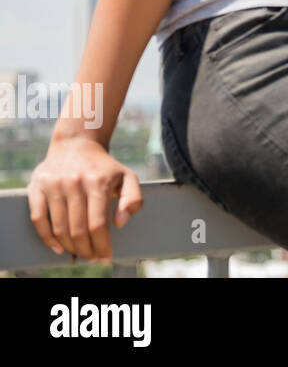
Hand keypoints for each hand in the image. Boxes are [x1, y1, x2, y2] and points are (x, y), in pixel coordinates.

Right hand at [27, 136, 143, 263]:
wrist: (76, 144)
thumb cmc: (104, 167)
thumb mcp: (127, 176)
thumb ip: (133, 198)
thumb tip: (121, 222)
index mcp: (98, 182)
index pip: (98, 224)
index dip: (102, 245)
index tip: (106, 257)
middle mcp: (74, 183)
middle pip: (78, 229)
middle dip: (86, 250)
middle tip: (92, 258)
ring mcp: (54, 185)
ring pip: (59, 227)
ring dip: (69, 246)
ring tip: (80, 254)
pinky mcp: (37, 186)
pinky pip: (38, 218)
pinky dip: (47, 237)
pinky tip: (58, 247)